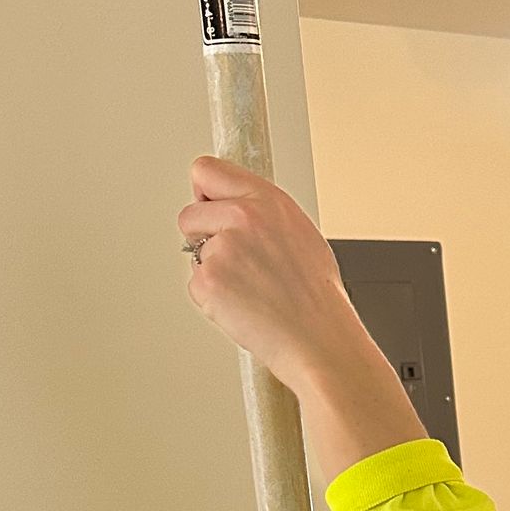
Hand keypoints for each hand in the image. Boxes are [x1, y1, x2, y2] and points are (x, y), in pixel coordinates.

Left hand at [177, 156, 373, 394]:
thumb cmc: (317, 299)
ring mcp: (223, 248)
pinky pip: (195, 284)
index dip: (206, 194)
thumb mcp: (301, 235)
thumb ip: (262, 215)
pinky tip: (243, 306)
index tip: (210, 207)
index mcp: (269, 201)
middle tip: (236, 264)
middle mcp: (243, 217)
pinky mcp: (208, 280)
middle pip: (189, 214)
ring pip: (193, 253)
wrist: (320, 340)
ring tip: (250, 290)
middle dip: (203, 237)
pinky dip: (213, 301)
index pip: (207, 170)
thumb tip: (233, 208)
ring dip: (212, 271)